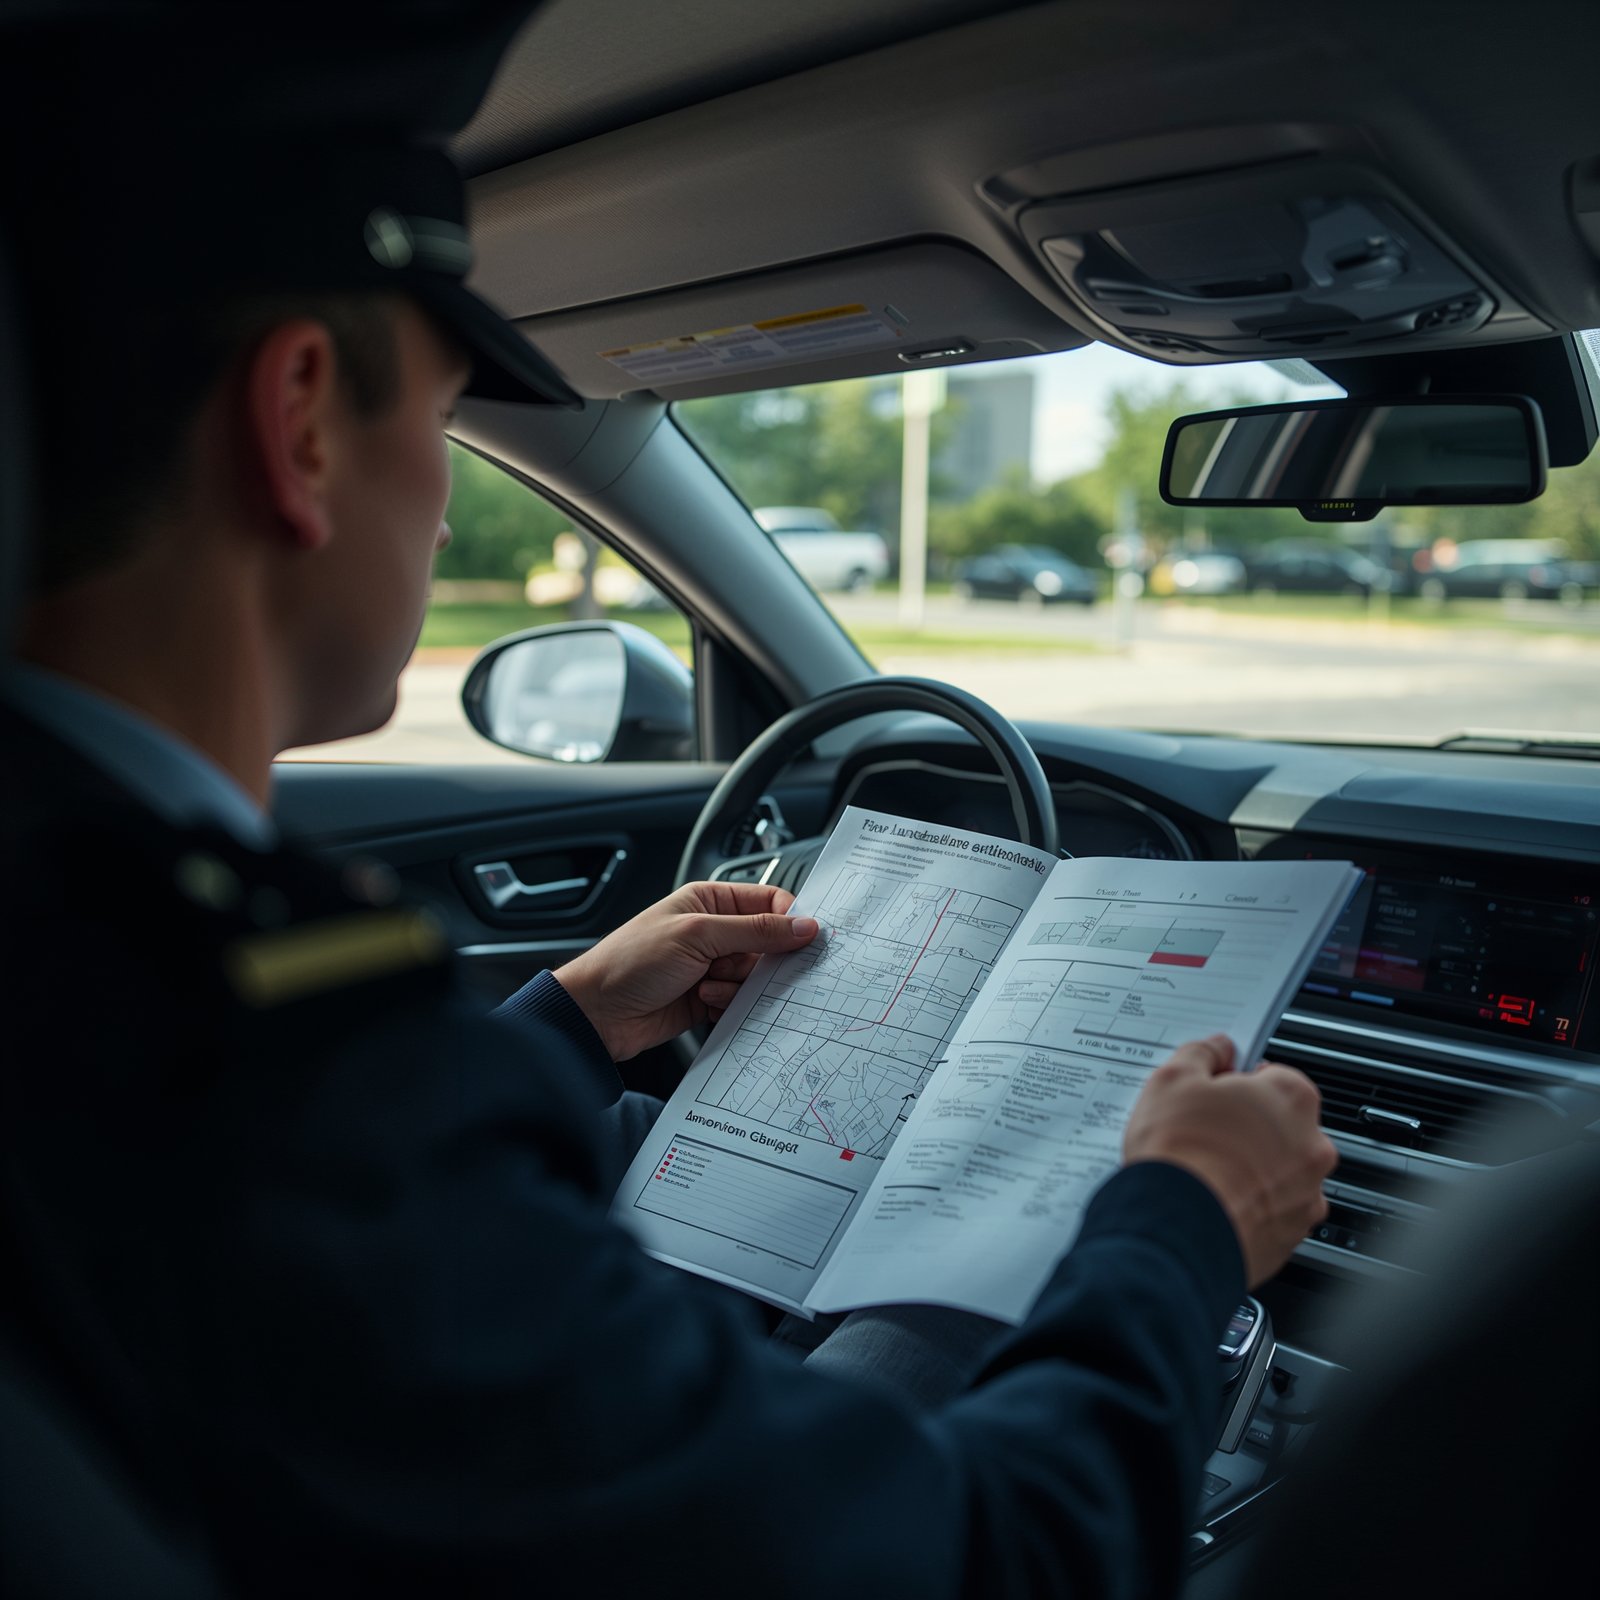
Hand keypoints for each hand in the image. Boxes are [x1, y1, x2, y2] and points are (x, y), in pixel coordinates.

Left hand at [555, 881, 818, 1060]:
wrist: (597, 1014)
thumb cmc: (631, 961)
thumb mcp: (697, 935)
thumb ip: (755, 931)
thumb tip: (803, 926)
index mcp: (709, 901)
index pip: (768, 901)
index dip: (790, 919)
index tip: (805, 939)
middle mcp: (713, 931)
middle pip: (768, 944)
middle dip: (762, 960)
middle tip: (748, 967)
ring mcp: (712, 966)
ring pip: (756, 977)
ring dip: (737, 985)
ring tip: (706, 985)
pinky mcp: (709, 998)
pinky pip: (741, 1002)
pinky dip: (728, 1004)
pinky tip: (702, 1001)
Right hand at [1122, 1034, 1336, 1286]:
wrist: (1176, 1228)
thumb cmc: (1180, 1154)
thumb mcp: (1173, 1079)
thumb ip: (1202, 1054)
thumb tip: (1217, 1048)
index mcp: (1291, 1097)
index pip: (1273, 1075)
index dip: (1238, 1082)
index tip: (1214, 1091)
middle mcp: (1312, 1145)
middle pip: (1280, 1124)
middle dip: (1247, 1127)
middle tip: (1203, 1132)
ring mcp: (1306, 1194)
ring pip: (1279, 1171)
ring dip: (1251, 1168)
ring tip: (1205, 1171)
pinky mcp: (1292, 1234)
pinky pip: (1272, 1211)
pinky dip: (1250, 1206)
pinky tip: (1215, 1201)